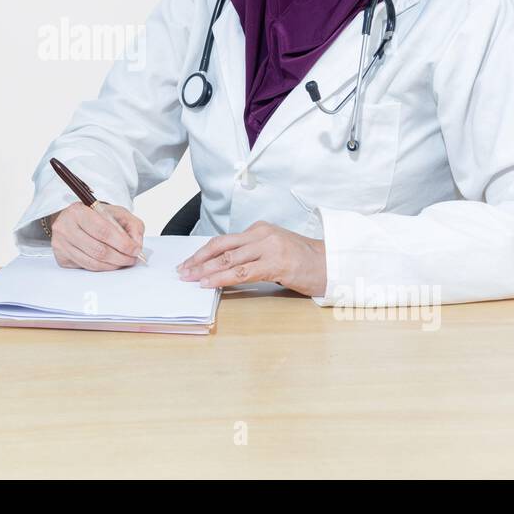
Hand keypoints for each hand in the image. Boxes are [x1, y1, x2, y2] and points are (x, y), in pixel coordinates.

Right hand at [49, 201, 144, 270]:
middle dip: (120, 257)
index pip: (103, 231)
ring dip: (113, 265)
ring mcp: (61, 244)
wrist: (74, 220)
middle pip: (98, 250)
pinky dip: (102, 268)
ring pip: (92, 262)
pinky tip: (110, 263)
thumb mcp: (116, 212)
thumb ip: (132, 225)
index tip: (135, 249)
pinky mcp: (61, 257)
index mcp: (78, 211)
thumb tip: (136, 245)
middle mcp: (65, 227)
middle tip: (132, 258)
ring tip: (123, 261)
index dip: (122, 243)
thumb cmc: (95, 216)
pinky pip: (86, 267)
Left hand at [176, 221, 325, 295]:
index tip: (188, 263)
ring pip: (229, 259)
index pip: (223, 240)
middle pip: (221, 246)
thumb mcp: (274, 249)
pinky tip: (209, 284)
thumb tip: (223, 266)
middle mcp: (262, 234)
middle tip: (182, 271)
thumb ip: (252, 253)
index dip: (202, 252)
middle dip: (198, 260)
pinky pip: (242, 272)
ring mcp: (269, 248)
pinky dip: (222, 278)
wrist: (332, 264)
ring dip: (205, 270)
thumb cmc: (304, 261)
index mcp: (259, 229)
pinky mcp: (276, 263)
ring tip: (190, 279)